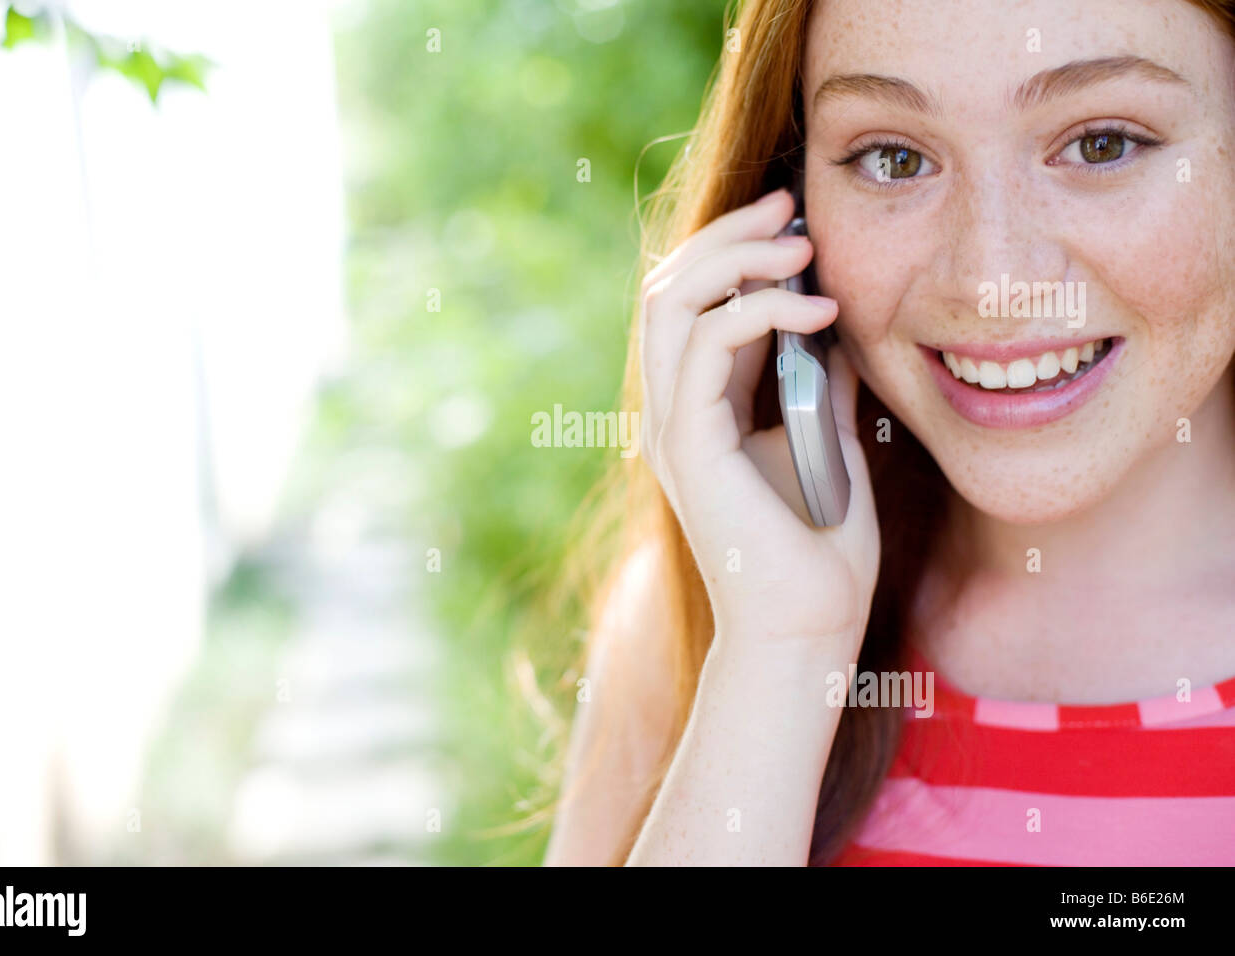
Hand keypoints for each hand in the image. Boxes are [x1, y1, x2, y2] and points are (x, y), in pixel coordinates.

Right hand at [639, 189, 879, 647]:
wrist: (808, 628)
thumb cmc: (820, 551)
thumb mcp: (829, 443)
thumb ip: (823, 385)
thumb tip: (840, 329)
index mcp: (700, 409)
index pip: (691, 303)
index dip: (733, 247)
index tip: (792, 213)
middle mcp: (674, 412)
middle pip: (666, 287)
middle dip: (726, 234)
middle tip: (788, 204)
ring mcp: (674, 428)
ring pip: (668, 304)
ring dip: (734, 259)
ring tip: (800, 245)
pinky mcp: (690, 446)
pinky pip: (701, 347)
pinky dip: (756, 310)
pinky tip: (818, 310)